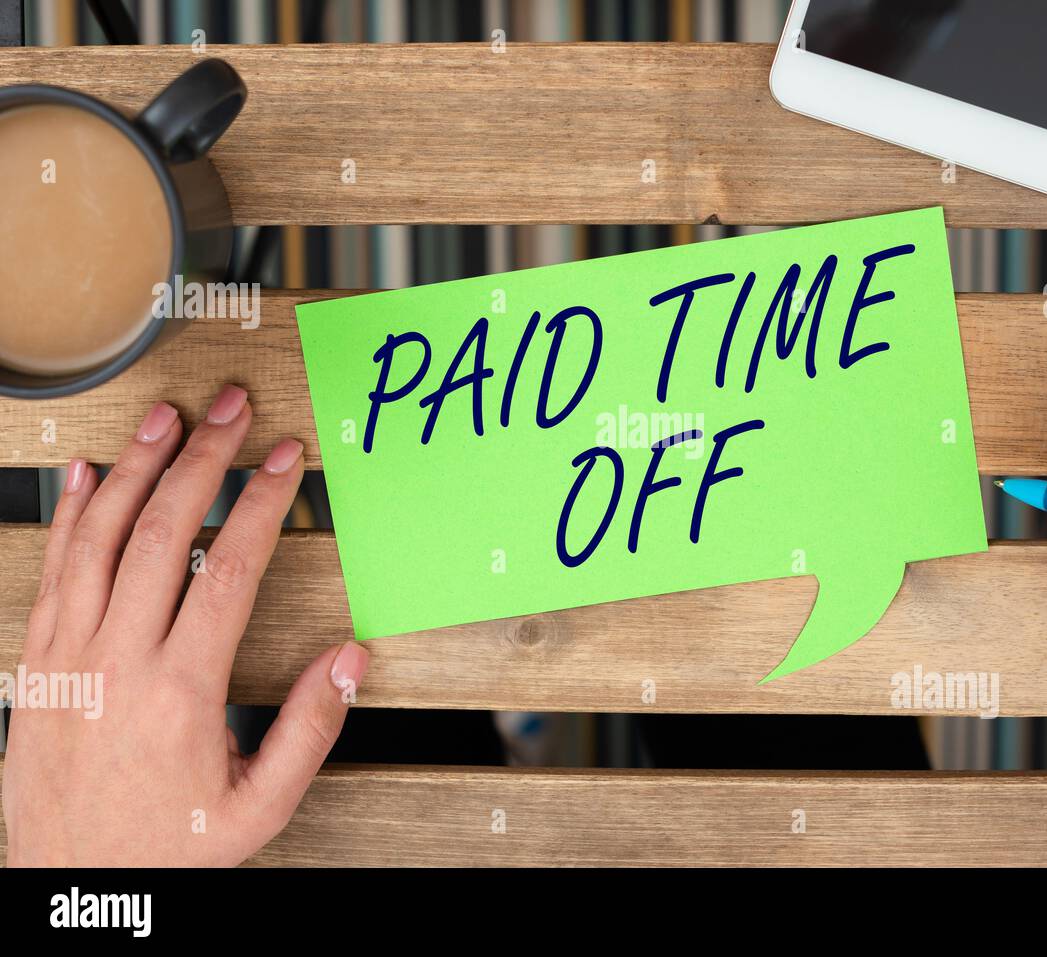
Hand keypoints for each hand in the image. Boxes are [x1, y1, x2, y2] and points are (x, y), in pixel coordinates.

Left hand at [2, 385, 367, 865]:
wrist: (67, 884)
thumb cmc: (167, 846)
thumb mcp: (259, 807)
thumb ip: (310, 729)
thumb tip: (352, 656)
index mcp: (182, 690)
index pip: (227, 569)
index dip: (262, 504)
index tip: (286, 459)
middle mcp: (118, 661)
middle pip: (161, 534)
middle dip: (202, 460)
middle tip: (229, 409)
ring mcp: (69, 657)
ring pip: (99, 540)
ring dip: (135, 470)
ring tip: (165, 418)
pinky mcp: (37, 663)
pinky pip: (53, 572)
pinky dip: (71, 515)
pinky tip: (92, 474)